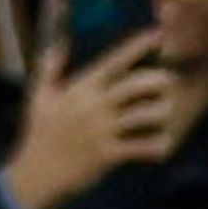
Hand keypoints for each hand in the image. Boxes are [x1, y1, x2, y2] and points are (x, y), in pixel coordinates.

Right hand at [0, 33, 177, 208]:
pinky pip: (143, 146)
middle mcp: (94, 105)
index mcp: (80, 88)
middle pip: (137, 84)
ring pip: (146, 114)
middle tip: (170, 82)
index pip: (113, 61)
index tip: (157, 35)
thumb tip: (57, 43)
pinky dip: (157, 145)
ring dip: (162, 112)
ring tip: (166, 113)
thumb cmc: (40, 134)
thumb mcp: (39, 97)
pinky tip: (162, 145)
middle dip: (160, 80)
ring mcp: (103, 130)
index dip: (137, 47)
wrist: (38, 173)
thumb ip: (50, 68)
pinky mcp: (109, 153)